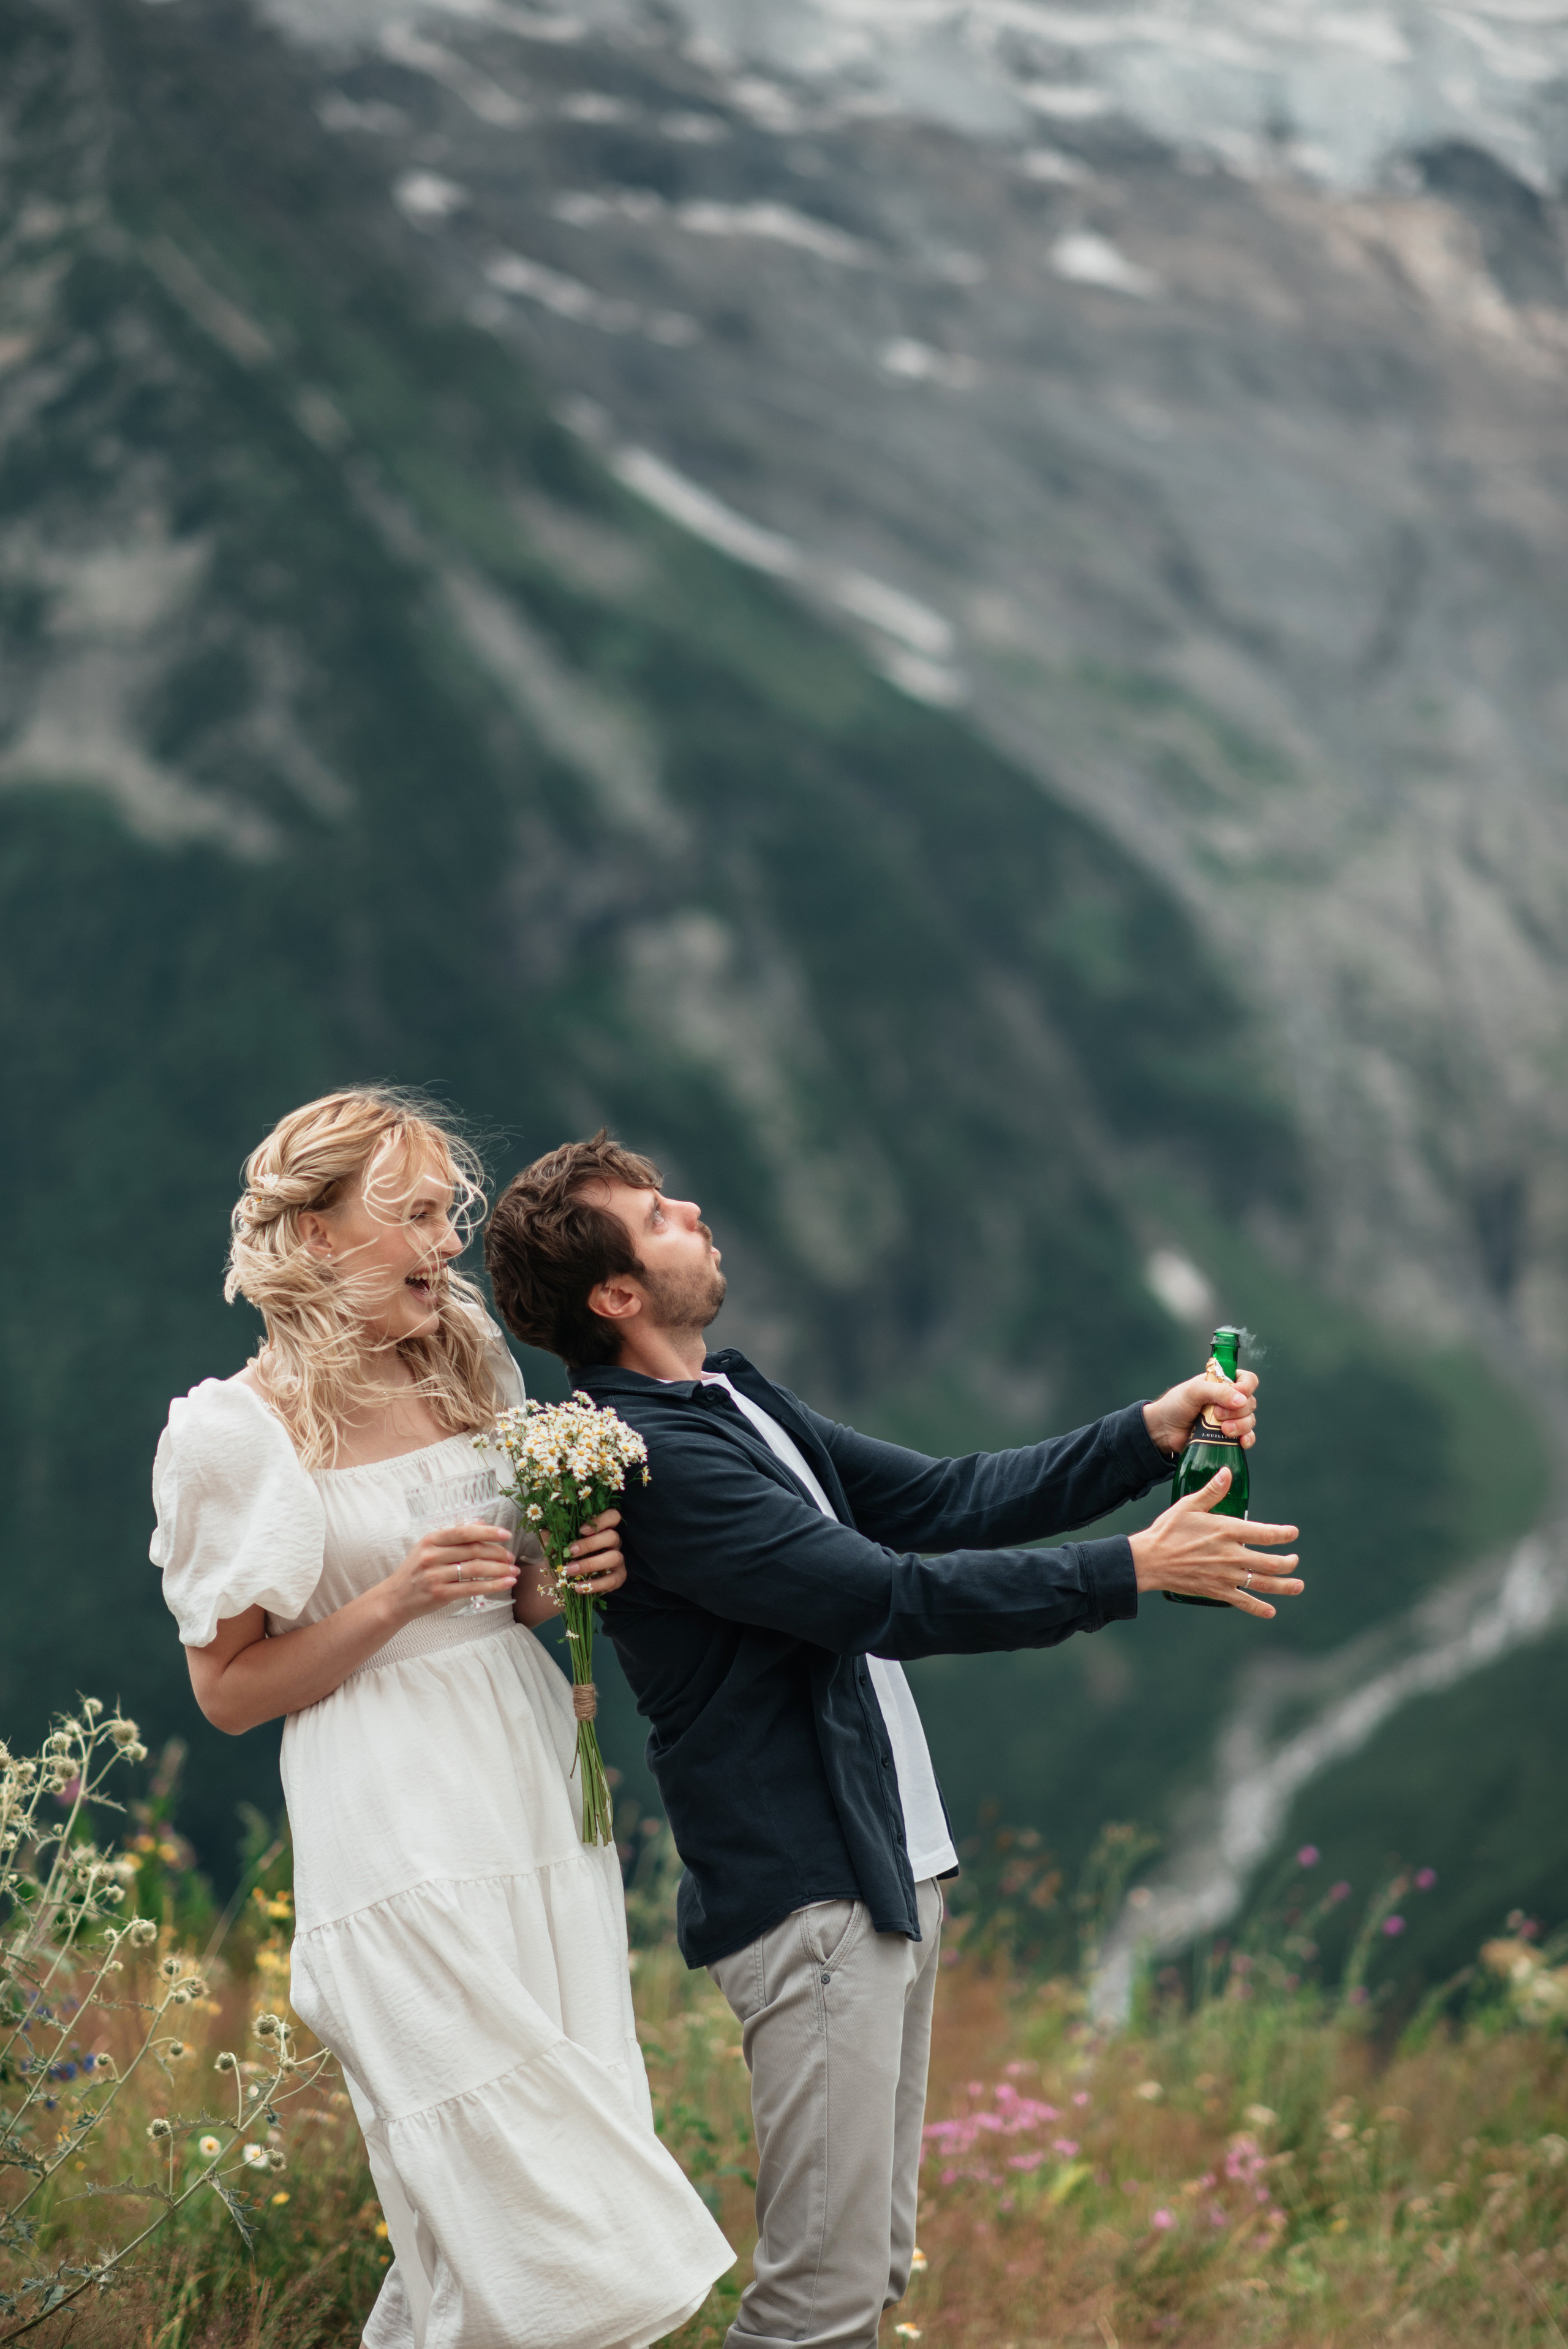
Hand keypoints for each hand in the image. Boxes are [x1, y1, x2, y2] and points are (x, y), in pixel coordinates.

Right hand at [384, 1522, 517, 1622]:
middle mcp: (432, 1555)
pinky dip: (492, 1585)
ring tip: (514, 1571)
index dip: (487, 1532)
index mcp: (431, 1539)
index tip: (506, 1534)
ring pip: (475, 1569)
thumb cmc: (416, 1571)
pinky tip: (506, 1584)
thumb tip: (481, 1522)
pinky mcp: (440, 1594)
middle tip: (512, 1557)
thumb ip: (453, 1535)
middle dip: (497, 1553)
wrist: (395, 1598)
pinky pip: (472, 1587)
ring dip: (499, 1570)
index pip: (463, 1532)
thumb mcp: (429, 1547)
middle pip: (473, 1550)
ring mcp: (435, 1575)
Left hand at [560, 1508, 625, 1597]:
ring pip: (614, 1557)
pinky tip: (577, 1587)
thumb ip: (552, 1537)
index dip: (602, 1520)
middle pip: (612, 1536)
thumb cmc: (566, 1556)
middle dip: (590, 1544)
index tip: (581, 1530)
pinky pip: (612, 1580)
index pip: (613, 1516)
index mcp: (602, 1528)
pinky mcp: (618, 1577)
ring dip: (590, 1564)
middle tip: (571, 1552)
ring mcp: (618, 1560)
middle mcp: (614, 1542)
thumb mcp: (557, 1544)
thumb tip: (547, 1536)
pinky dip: (595, 1585)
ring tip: (570, 1570)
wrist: (569, 1579)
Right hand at [1128, 1469, 1301, 1618]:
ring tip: (1298, 1586)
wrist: (1149, 1560)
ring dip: (1284, 1587)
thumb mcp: (1189, 1505)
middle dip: (1288, 1563)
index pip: (1265, 1533)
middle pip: (1270, 1563)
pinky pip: (1243, 1602)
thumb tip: (1228, 1472)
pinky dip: (1259, 1608)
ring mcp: (1225, 1576)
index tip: (1293, 1533)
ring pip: (1262, 1584)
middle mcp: (1231, 1555)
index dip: (1283, 1534)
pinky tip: (1271, 1611)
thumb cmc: (1168, 1530)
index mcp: (1227, 1531)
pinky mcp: (1216, 1591)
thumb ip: (1212, 1491)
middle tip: (1294, 1561)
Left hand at [1143, 1367, 1258, 1456]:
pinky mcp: (1227, 1436)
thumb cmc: (1174, 1406)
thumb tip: (1241, 1400)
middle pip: (1250, 1402)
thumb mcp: (1193, 1391)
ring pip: (1249, 1420)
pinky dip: (1247, 1439)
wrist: (1162, 1430)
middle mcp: (1228, 1400)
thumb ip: (1218, 1391)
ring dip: (1241, 1425)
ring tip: (1223, 1429)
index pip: (1247, 1380)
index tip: (1236, 1394)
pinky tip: (1241, 1442)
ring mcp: (1229, 1419)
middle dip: (1237, 1410)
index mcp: (1222, 1383)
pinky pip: (1246, 1437)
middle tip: (1216, 1414)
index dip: (1246, 1387)